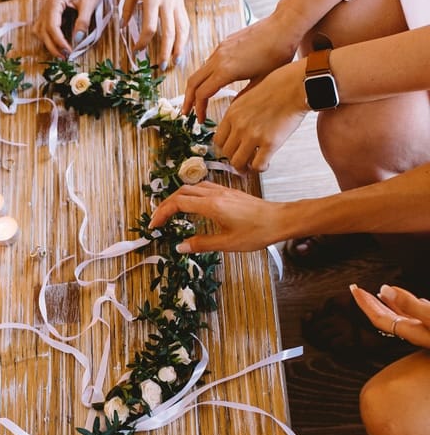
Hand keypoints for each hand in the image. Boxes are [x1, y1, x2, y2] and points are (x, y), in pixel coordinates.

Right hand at [36, 0, 103, 56]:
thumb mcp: (89, 4)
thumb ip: (82, 22)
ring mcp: (46, 10)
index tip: (68, 51)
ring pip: (39, 31)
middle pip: (43, 31)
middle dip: (53, 46)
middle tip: (65, 57)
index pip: (52, 25)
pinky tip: (57, 45)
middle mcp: (47, 6)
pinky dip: (47, 39)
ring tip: (61, 53)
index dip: (59, 41)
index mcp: (55, 1)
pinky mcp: (49, 14)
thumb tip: (77, 39)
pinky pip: (42, 29)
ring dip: (48, 44)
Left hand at [121, 0, 188, 61]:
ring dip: (179, 48)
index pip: (150, 26)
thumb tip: (123, 26)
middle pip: (168, 33)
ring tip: (175, 62)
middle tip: (160, 67)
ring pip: (180, 30)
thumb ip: (128, 6)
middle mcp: (166, 4)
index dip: (143, 42)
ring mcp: (176, 5)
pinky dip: (184, 38)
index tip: (137, 49)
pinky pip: (184, 24)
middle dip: (165, 52)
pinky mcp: (181, 4)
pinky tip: (181, 47)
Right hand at [150, 181, 285, 251]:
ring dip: (177, 197)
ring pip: (192, 187)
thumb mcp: (227, 243)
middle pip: (181, 192)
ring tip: (170, 211)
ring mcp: (222, 191)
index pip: (178, 203)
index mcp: (212, 206)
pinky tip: (192, 205)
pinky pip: (203, 188)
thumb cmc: (257, 232)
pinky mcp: (229, 192)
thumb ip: (202, 244)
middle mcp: (215, 194)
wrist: (280, 219)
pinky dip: (190, 194)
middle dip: (165, 204)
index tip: (155, 224)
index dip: (163, 213)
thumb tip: (180, 247)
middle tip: (158, 219)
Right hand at [183, 15, 298, 120]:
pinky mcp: (225, 43)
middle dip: (188, 99)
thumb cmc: (278, 53)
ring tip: (198, 100)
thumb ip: (243, 96)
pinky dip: (206, 76)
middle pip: (193, 82)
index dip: (199, 109)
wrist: (283, 26)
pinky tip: (212, 83)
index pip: (202, 94)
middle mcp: (218, 58)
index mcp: (226, 70)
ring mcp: (220, 49)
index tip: (202, 120)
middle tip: (187, 114)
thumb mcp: (261, 81)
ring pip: (200, 71)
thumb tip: (232, 110)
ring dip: (196, 87)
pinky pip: (209, 62)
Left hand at [214, 61, 307, 171]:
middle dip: (234, 158)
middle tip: (243, 160)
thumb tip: (236, 125)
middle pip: (226, 153)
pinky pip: (258, 165)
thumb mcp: (248, 95)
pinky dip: (260, 168)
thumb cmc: (278, 87)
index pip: (218, 140)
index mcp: (233, 113)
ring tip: (252, 165)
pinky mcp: (270, 142)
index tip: (232, 150)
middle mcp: (239, 125)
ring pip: (238, 162)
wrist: (296, 86)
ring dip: (244, 167)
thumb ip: (239, 111)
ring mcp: (253, 135)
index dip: (225, 148)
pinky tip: (266, 164)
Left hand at [351, 283, 429, 347]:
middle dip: (371, 302)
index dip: (365, 303)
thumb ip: (409, 304)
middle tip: (359, 290)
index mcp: (409, 331)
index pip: (377, 317)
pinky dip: (410, 306)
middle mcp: (413, 333)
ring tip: (381, 294)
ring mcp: (424, 331)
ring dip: (390, 303)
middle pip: (385, 318)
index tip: (354, 290)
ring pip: (401, 316)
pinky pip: (417, 316)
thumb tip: (384, 290)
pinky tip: (417, 301)